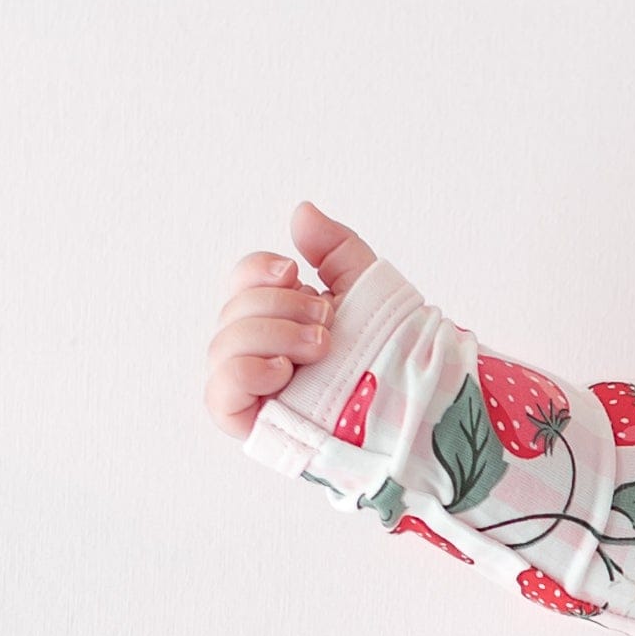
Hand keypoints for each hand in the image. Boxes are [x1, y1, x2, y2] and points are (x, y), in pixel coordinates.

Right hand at [203, 200, 380, 439]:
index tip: (294, 271)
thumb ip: (335, 247)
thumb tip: (302, 212)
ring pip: (222, 347)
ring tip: (322, 346)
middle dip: (281, 307)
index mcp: (281, 319)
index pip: (239, 284)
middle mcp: (261, 352)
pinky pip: (218, 395)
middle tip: (328, 321)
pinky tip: (284, 371)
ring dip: (273, 335)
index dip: (257, 270)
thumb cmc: (393, 352)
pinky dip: (244, 371)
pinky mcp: (255, 423)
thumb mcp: (368, 289)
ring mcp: (256, 390)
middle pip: (231, 311)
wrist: (417, 402)